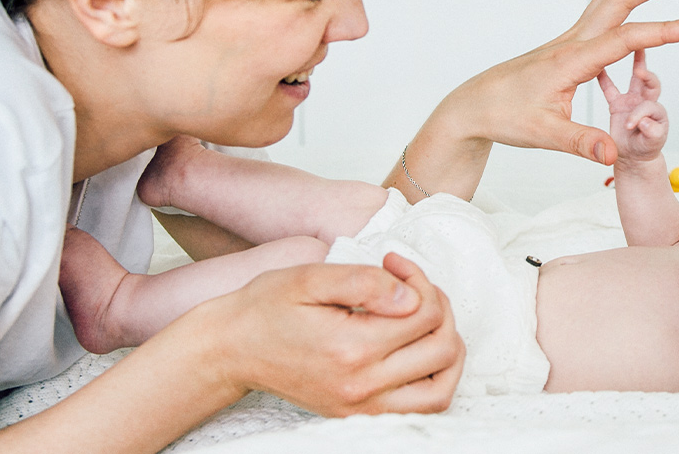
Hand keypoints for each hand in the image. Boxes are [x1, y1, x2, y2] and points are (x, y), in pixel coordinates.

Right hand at [185, 253, 463, 415]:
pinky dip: (435, 379)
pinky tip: (420, 350)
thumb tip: (409, 296)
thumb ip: (363, 282)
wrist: (230, 350)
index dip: (419, 279)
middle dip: (440, 308)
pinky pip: (422, 407)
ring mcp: (362, 407)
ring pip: (441, 388)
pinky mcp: (359, 415)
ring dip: (448, 349)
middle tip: (414, 287)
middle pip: (441, 348)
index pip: (423, 313)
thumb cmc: (266, 308)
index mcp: (351, 348)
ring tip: (429, 320)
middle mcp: (361, 386)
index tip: (394, 264)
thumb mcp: (308, 278)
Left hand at [430, 0, 678, 164]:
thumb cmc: (506, 116)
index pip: (626, 39)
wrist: (475, 106)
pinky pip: (603, 7)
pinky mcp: (570, 43)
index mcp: (572, 61)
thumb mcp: (544, 135)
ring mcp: (571, 38)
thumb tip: (612, 155)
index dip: (664, 31)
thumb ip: (582, 143)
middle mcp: (573, 41)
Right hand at [597, 50, 667, 162]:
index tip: (632, 123)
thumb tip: (644, 122)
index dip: (641, 112)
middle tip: (641, 70)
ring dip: (635, 61)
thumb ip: (651, 133)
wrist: (633, 156)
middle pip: (649, 82)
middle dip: (647, 74)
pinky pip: (609, 88)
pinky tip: (596, 64)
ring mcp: (632, 99)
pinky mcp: (617, 103)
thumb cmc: (644, 148)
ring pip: (634, 77)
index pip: (650, 104)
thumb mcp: (651, 144)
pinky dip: (603, 77)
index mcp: (656, 111)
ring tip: (630, 44)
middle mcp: (645, 101)